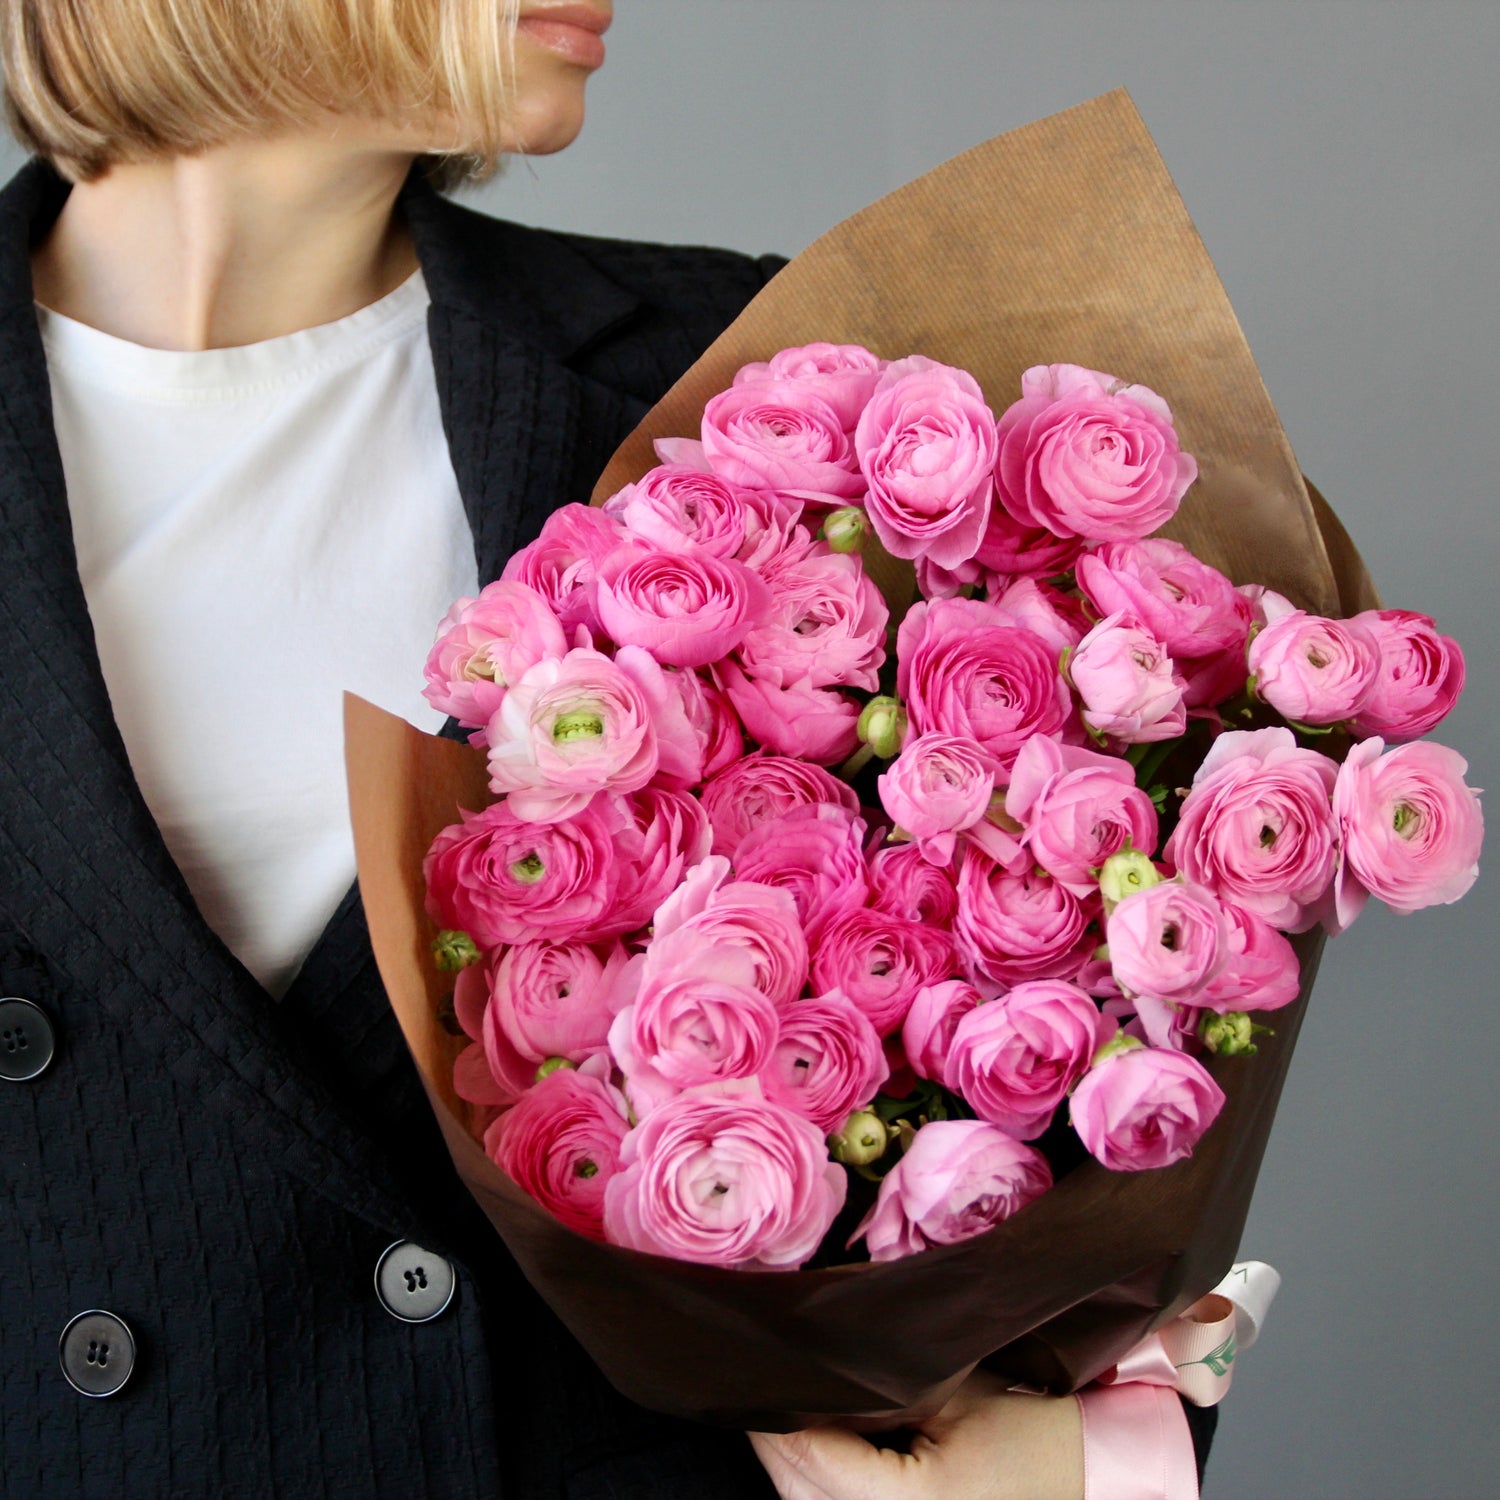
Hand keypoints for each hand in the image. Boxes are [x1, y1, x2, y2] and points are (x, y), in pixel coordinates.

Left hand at [749, 1370, 1083, 1499]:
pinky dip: (815, 1474)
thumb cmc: (1024, 1426)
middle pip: (798, 1486)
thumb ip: (875, 1387)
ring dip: (790, 1456)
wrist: (1081, 1471)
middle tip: (759, 1374)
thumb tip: (809, 1365)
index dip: (777, 1411)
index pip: (813, 1457)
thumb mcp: (949, 1391)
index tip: (757, 1362)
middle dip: (774, 1432)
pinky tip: (812, 1434)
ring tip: (784, 1398)